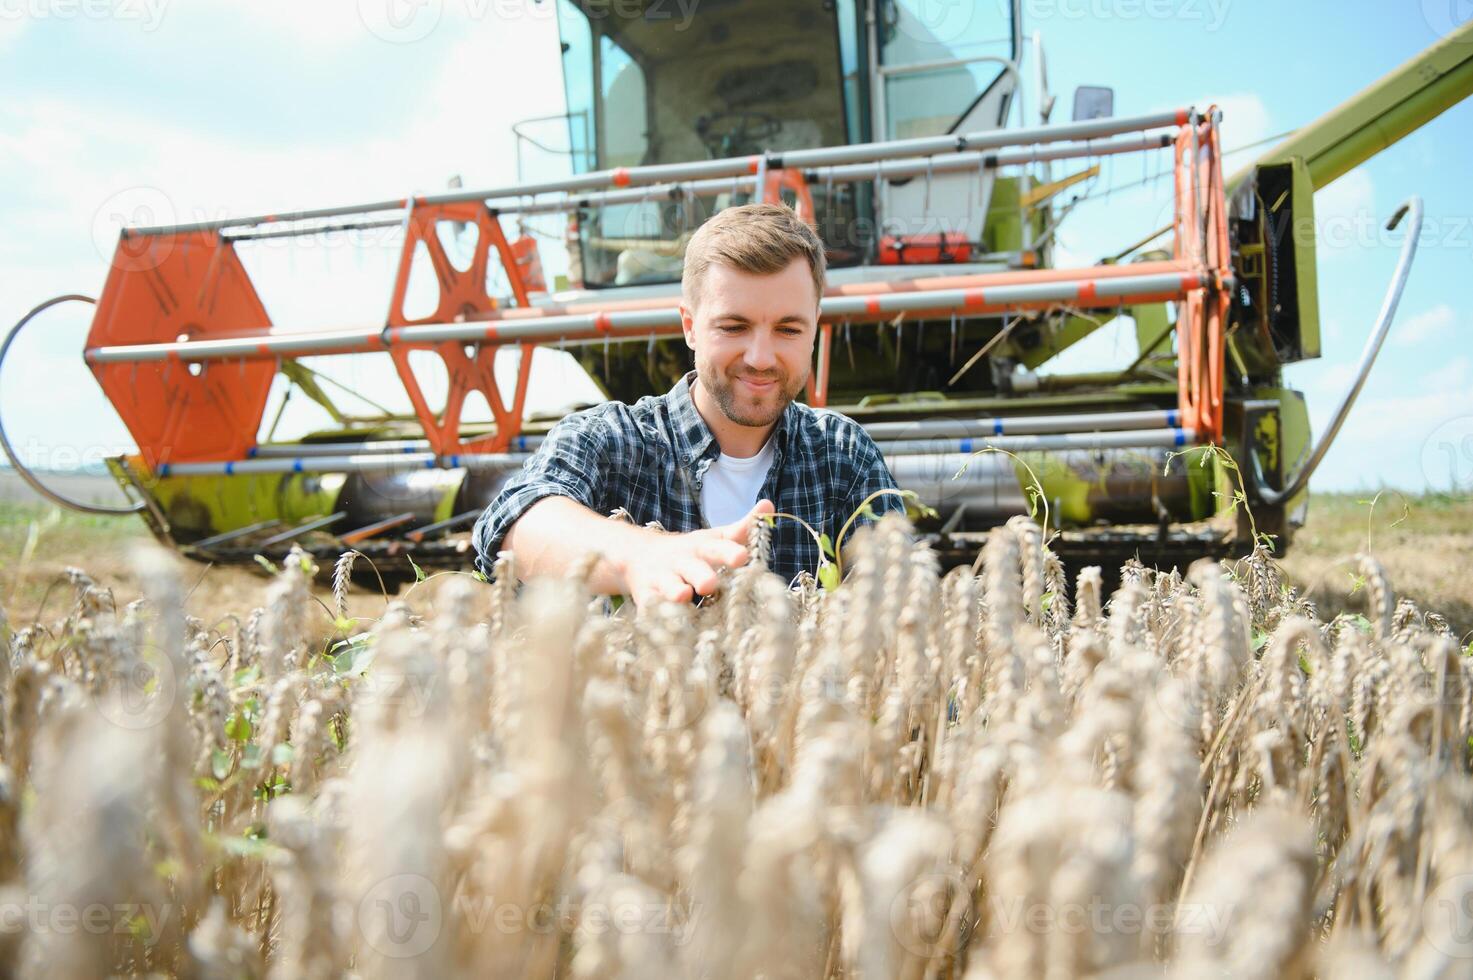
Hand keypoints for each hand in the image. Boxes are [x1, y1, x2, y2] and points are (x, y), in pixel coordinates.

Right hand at [622, 499, 775, 605]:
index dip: (730, 551)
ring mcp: (663, 578)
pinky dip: (655, 610)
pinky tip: (662, 618)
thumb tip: (769, 505)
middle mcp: (683, 561)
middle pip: (693, 567)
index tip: (743, 556)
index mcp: (703, 547)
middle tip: (711, 583)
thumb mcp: (715, 538)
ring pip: (669, 585)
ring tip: (683, 595)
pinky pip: (651, 605)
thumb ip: (742, 528)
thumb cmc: (692, 552)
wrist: (641, 556)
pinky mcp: (648, 596)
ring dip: (675, 590)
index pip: (719, 547)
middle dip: (702, 574)